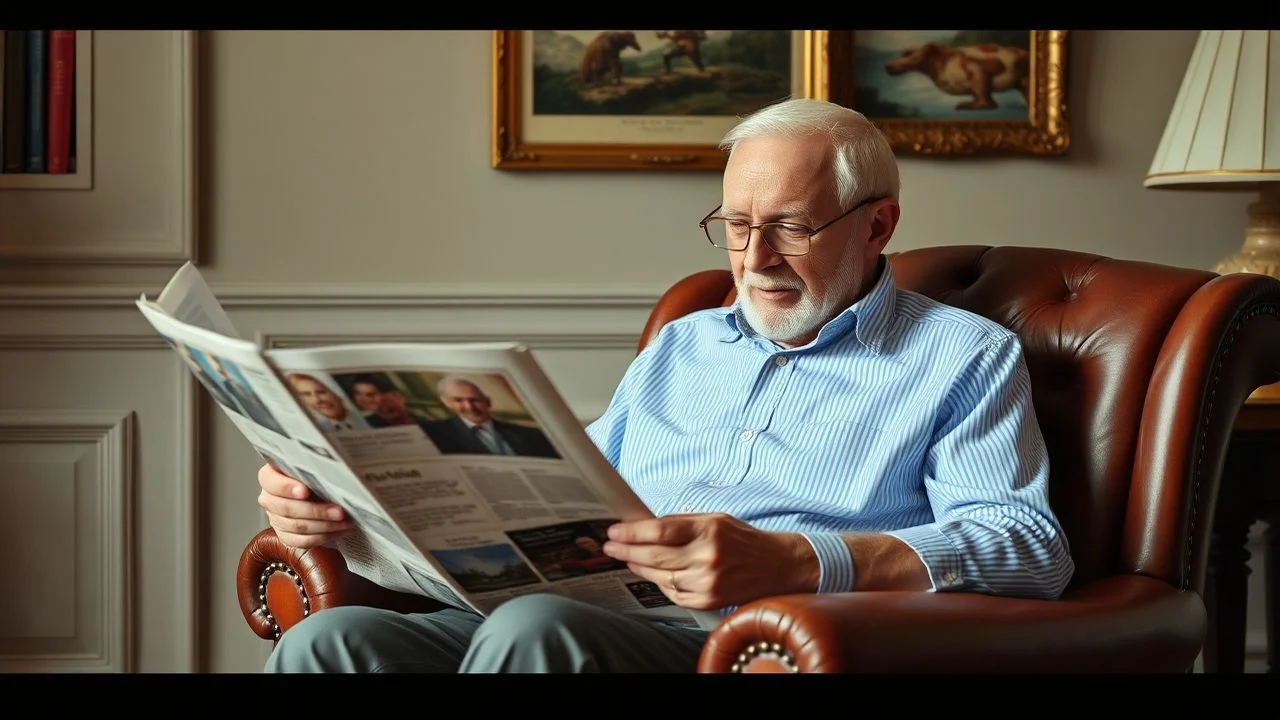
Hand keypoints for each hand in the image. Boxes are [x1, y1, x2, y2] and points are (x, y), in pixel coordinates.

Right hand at [256, 463, 352, 548]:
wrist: (317, 489)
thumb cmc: (314, 474)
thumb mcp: (312, 465)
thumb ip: (314, 468)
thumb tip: (331, 474)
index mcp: (269, 477)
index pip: (271, 482)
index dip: (287, 488)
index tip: (305, 491)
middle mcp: (269, 498)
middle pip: (287, 508)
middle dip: (317, 511)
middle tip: (339, 511)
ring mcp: (275, 518)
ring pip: (297, 526)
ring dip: (325, 525)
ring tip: (346, 521)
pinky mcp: (285, 535)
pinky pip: (302, 541)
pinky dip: (323, 537)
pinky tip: (340, 530)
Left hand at [602, 512, 817, 610]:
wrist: (778, 566)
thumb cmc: (742, 539)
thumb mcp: (715, 519)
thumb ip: (682, 523)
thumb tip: (643, 525)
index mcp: (709, 529)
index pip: (660, 531)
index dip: (632, 532)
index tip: (614, 531)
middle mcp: (708, 556)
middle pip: (655, 556)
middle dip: (626, 550)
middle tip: (610, 546)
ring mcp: (708, 582)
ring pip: (661, 576)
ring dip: (639, 567)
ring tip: (627, 558)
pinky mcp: (709, 601)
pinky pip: (674, 593)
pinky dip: (659, 584)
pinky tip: (652, 574)